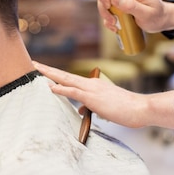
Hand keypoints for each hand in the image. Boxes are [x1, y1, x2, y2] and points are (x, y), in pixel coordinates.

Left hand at [33, 61, 173, 130]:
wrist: (140, 108)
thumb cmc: (125, 109)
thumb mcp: (104, 108)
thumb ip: (91, 107)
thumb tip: (81, 110)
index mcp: (93, 85)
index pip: (70, 79)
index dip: (56, 75)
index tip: (44, 71)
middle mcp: (90, 84)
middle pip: (64, 75)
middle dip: (48, 70)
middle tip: (34, 64)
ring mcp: (91, 89)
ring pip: (66, 80)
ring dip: (50, 75)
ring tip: (37, 70)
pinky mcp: (93, 98)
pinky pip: (74, 92)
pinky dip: (62, 90)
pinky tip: (51, 88)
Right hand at [97, 0, 173, 32]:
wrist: (160, 22)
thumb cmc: (157, 15)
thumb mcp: (147, 14)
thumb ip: (132, 6)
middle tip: (107, 7)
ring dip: (104, 11)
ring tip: (113, 23)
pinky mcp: (117, 5)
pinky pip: (106, 9)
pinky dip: (107, 19)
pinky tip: (114, 27)